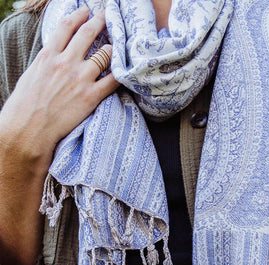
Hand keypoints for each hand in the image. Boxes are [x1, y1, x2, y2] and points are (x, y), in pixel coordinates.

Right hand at [0, 7, 118, 167]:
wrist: (29, 130)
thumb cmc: (25, 107)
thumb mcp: (31, 76)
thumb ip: (46, 63)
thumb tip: (54, 59)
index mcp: (48, 56)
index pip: (66, 26)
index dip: (79, 15)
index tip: (86, 10)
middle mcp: (65, 63)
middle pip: (88, 34)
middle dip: (100, 21)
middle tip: (108, 16)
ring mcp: (80, 79)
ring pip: (104, 55)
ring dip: (112, 48)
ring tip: (116, 46)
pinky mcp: (91, 96)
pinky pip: (112, 80)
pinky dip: (120, 73)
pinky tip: (125, 69)